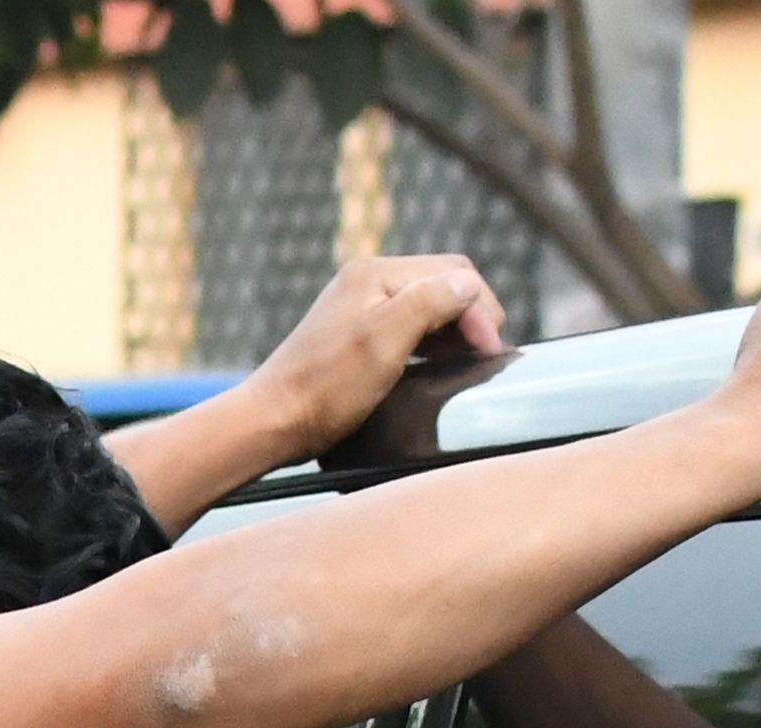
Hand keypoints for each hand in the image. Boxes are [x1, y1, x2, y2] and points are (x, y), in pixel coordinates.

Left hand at [232, 254, 508, 468]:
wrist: (269, 422)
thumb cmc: (325, 388)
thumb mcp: (384, 342)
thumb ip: (428, 304)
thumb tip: (469, 285)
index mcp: (376, 274)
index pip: (453, 273)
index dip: (480, 309)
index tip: (490, 353)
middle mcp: (367, 280)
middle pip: (442, 283)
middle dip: (472, 315)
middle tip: (487, 358)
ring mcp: (359, 306)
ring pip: (427, 304)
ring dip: (455, 329)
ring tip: (469, 363)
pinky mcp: (354, 333)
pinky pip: (407, 324)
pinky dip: (432, 340)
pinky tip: (438, 365)